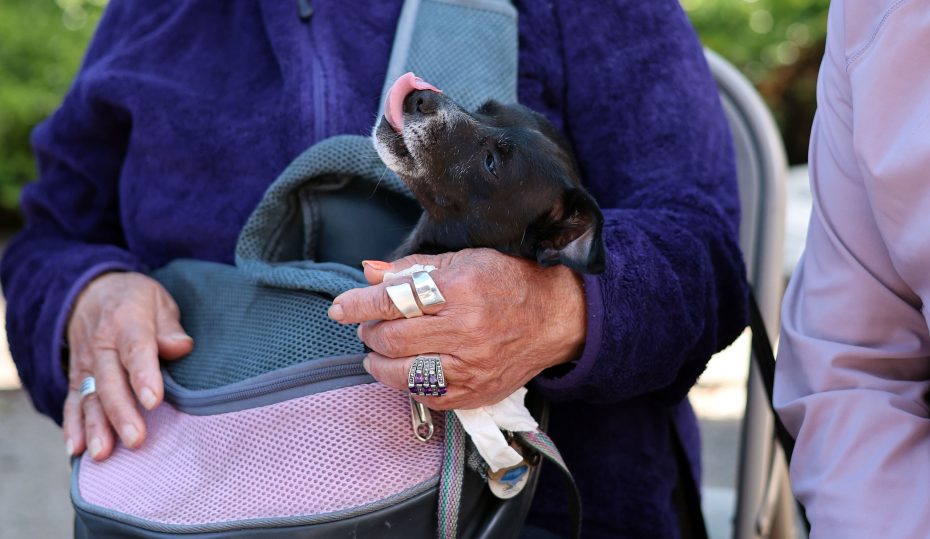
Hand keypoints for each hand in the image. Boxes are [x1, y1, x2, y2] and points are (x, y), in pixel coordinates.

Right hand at [63, 272, 192, 459]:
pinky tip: (75, 451)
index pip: (136, 351)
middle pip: (110, 383)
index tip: (154, 401)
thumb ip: (169, 326)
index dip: (144, 377)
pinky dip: (71, 426)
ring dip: (94, 427)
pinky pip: (72, 403)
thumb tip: (182, 347)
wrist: (90, 292)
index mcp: (127, 323)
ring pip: (89, 398)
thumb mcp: (157, 300)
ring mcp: (86, 365)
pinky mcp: (77, 378)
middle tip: (136, 440)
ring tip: (102, 453)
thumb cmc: (135, 300)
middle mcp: (101, 346)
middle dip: (121, 413)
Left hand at [328, 248, 586, 409]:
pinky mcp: (475, 392)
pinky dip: (406, 384)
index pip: (394, 300)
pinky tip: (405, 369)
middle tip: (368, 327)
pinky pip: (426, 396)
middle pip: (393, 339)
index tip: (340, 308)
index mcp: (461, 290)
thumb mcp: (463, 261)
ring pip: (403, 373)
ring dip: (378, 363)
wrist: (554, 318)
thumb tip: (369, 272)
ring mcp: (471, 367)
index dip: (358, 305)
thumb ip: (412, 268)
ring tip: (377, 352)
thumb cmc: (507, 282)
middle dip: (369, 334)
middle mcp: (466, 330)